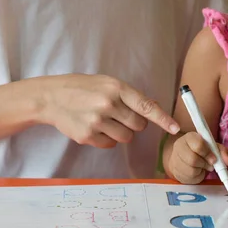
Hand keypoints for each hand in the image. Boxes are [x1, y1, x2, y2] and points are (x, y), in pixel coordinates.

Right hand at [34, 74, 178, 148]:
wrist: (51, 97)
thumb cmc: (82, 87)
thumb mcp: (106, 83)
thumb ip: (128, 95)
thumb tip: (152, 107)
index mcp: (116, 88)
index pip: (145, 106)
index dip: (163, 118)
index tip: (176, 128)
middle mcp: (108, 104)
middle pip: (139, 125)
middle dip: (134, 123)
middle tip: (120, 114)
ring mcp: (97, 121)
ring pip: (126, 137)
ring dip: (121, 131)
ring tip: (105, 120)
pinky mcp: (87, 136)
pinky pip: (110, 144)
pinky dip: (107, 138)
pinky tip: (95, 126)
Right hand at [168, 131, 227, 184]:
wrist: (185, 159)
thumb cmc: (200, 151)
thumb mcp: (212, 147)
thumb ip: (221, 151)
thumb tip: (227, 161)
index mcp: (189, 137)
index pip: (198, 144)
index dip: (207, 153)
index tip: (214, 158)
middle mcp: (180, 146)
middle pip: (193, 159)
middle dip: (205, 164)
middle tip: (210, 165)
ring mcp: (176, 159)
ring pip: (191, 169)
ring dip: (201, 170)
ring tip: (204, 167)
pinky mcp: (175, 171)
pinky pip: (189, 176)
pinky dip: (197, 175)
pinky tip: (197, 171)